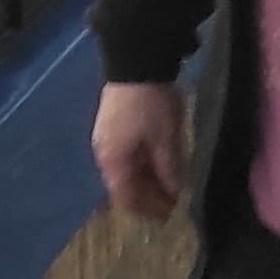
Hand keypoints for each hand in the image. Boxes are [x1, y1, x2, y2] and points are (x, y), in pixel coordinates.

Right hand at [94, 81, 185, 220]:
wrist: (137, 61)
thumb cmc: (151, 104)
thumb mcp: (165, 137)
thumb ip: (169, 168)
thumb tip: (174, 192)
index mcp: (113, 160)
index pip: (126, 197)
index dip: (146, 210)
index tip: (168, 217)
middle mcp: (105, 153)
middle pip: (124, 186)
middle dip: (148, 197)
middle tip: (173, 204)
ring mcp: (108, 138)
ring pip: (126, 171)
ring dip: (147, 181)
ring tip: (170, 187)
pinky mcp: (114, 126)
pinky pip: (127, 156)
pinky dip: (143, 166)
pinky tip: (160, 165)